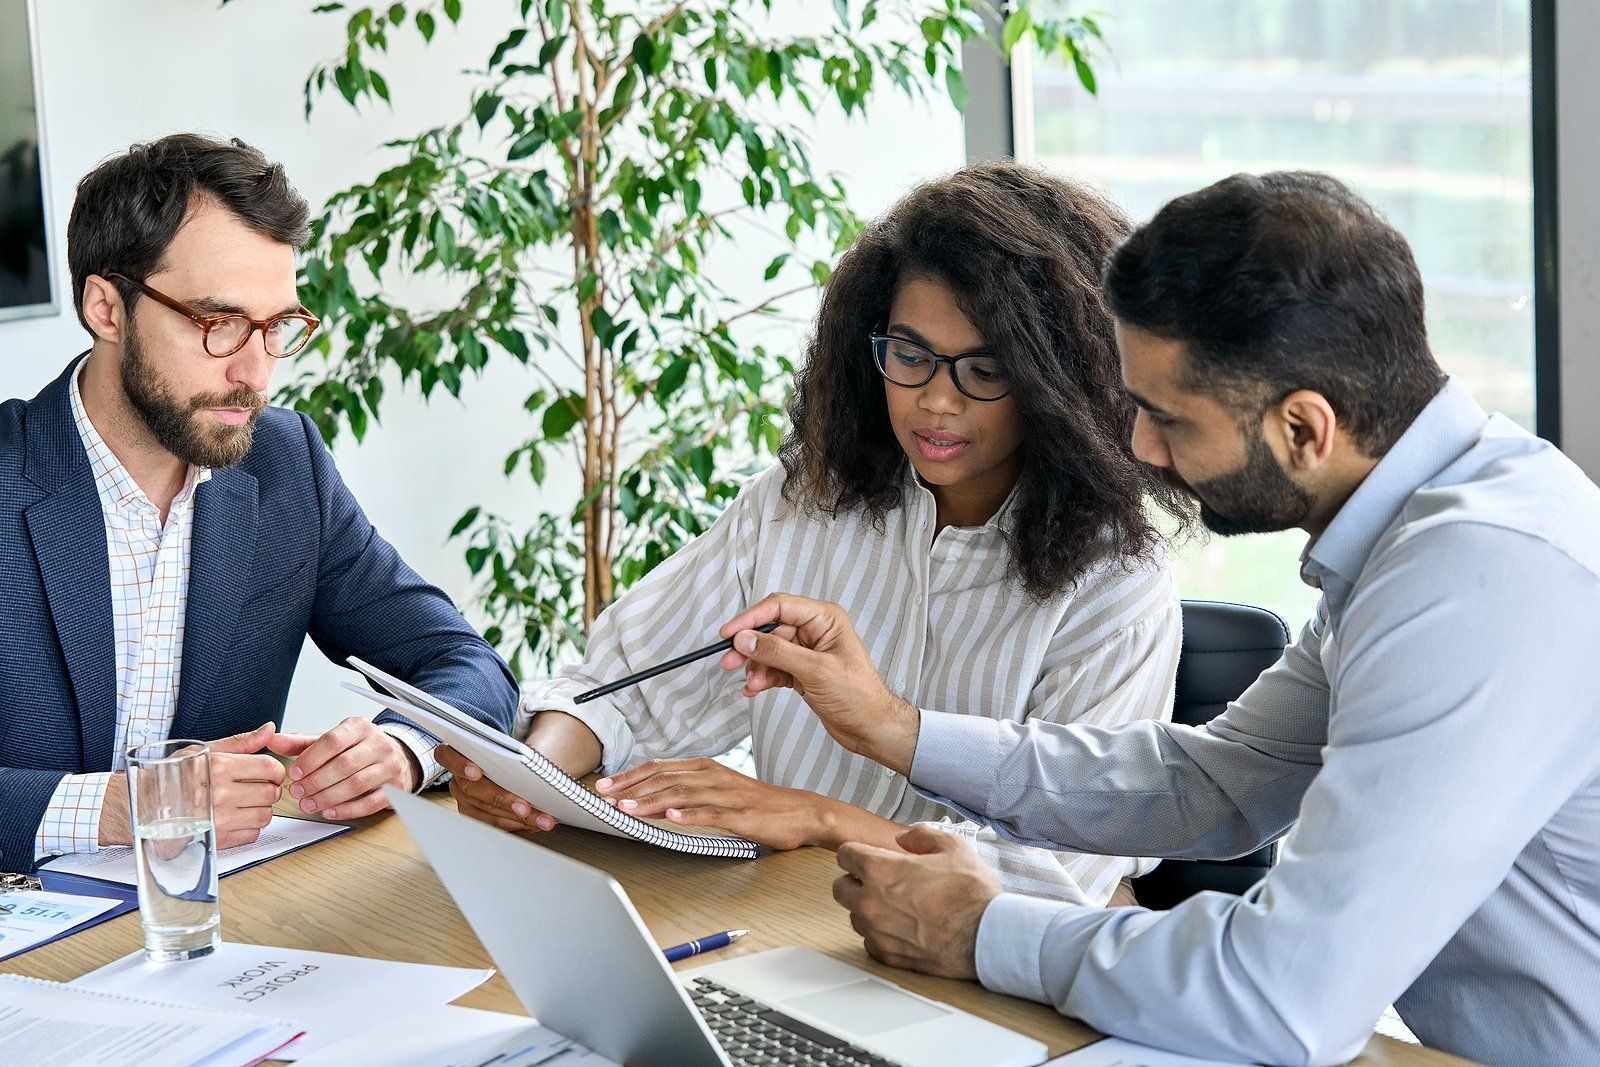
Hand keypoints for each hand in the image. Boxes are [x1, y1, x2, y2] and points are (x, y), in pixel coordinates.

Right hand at [96, 723, 286, 848]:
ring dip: (260, 810)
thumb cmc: (172, 776)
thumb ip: (240, 742)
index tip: (269, 773)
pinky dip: (249, 828)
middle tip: (258, 788)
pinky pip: (251, 835)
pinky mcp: (215, 839)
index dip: (275, 770)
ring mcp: (218, 819)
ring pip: (264, 816)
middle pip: (270, 793)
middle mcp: (220, 794)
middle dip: (269, 790)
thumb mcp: (203, 751)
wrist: (141, 805)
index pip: (269, 768)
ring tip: (246, 803)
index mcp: (220, 767)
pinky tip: (235, 818)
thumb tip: (269, 729)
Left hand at [267, 717, 418, 820]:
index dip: (310, 759)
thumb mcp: (333, 740)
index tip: (293, 774)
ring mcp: (390, 765)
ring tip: (309, 804)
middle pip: (344, 764)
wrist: (397, 757)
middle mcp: (379, 743)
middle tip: (297, 793)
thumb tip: (272, 740)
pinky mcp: (397, 788)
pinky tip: (330, 812)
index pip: (333, 740)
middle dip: (316, 781)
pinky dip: (348, 809)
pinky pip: (371, 802)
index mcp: (360, 727)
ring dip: (328, 797)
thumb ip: (302, 743)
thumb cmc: (359, 749)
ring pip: (357, 783)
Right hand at [437, 710, 601, 832]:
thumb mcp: (505, 747)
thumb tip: (533, 761)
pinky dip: (519, 824)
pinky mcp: (477, 817)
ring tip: (542, 820)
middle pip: (474, 791)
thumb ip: (508, 750)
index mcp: (456, 755)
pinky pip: (497, 824)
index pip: (446, 756)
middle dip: (503, 800)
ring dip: (519, 819)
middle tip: (525, 808)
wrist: (505, 766)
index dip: (459, 764)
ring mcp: (465, 802)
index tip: (477, 772)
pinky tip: (537, 824)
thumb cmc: (505, 754)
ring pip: (488, 814)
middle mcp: (457, 780)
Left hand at [595, 757, 839, 850]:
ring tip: (628, 808)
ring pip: (683, 793)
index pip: (661, 768)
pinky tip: (671, 818)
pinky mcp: (741, 815)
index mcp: (707, 769)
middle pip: (665, 777)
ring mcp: (728, 795)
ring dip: (652, 801)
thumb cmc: (761, 806)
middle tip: (605, 795)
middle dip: (632, 787)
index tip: (606, 785)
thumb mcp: (721, 792)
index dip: (631, 775)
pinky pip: (712, 814)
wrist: (802, 812)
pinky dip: (689, 815)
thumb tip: (656, 800)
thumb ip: (692, 792)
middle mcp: (715, 777)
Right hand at [718, 593, 920, 773]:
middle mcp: (815, 630)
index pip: (779, 606)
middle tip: (728, 661)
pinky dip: (762, 678)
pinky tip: (753, 689)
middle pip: (770, 629)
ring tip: (749, 684)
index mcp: (825, 618)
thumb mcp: (815, 670)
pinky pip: (773, 668)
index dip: (751, 618)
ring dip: (755, 666)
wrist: (871, 728)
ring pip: (769, 650)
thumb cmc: (858, 696)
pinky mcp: (801, 671)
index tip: (728, 633)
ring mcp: (807, 651)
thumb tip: (744, 639)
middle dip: (749, 646)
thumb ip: (778, 652)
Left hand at [832, 825, 1001, 979]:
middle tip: (879, 882)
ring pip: (855, 916)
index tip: (868, 857)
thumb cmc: (971, 892)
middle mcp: (870, 902)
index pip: (844, 855)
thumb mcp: (951, 846)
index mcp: (879, 870)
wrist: (987, 935)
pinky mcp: (887, 955)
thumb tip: (903, 840)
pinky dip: (881, 934)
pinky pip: (870, 941)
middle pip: (840, 888)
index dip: (857, 853)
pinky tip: (903, 928)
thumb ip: (920, 836)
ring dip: (868, 909)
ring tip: (897, 906)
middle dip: (855, 882)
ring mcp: (877, 932)